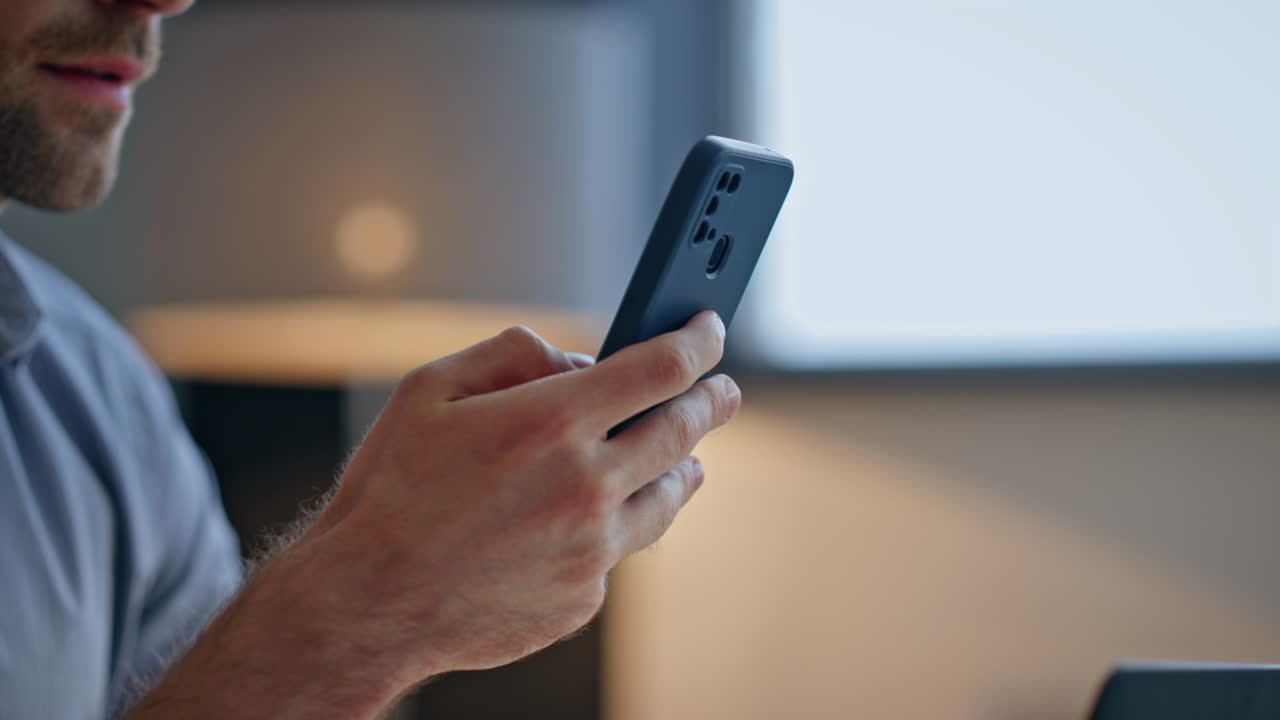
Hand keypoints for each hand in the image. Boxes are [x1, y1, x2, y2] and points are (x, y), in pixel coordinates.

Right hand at [306, 311, 739, 682]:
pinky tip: (587, 522)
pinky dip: (612, 528)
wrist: (367, 603)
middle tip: (723, 391)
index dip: (697, 343)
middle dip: (711, 402)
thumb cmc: (390, 492)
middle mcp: (586, 486)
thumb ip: (512, 355)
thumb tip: (574, 359)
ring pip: (668, 500)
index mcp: (552, 423)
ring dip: (683, 469)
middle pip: (683, 432)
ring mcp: (591, 550)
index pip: (660, 369)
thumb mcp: (429, 389)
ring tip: (686, 460)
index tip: (710, 332)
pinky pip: (617, 552)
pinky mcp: (583, 598)